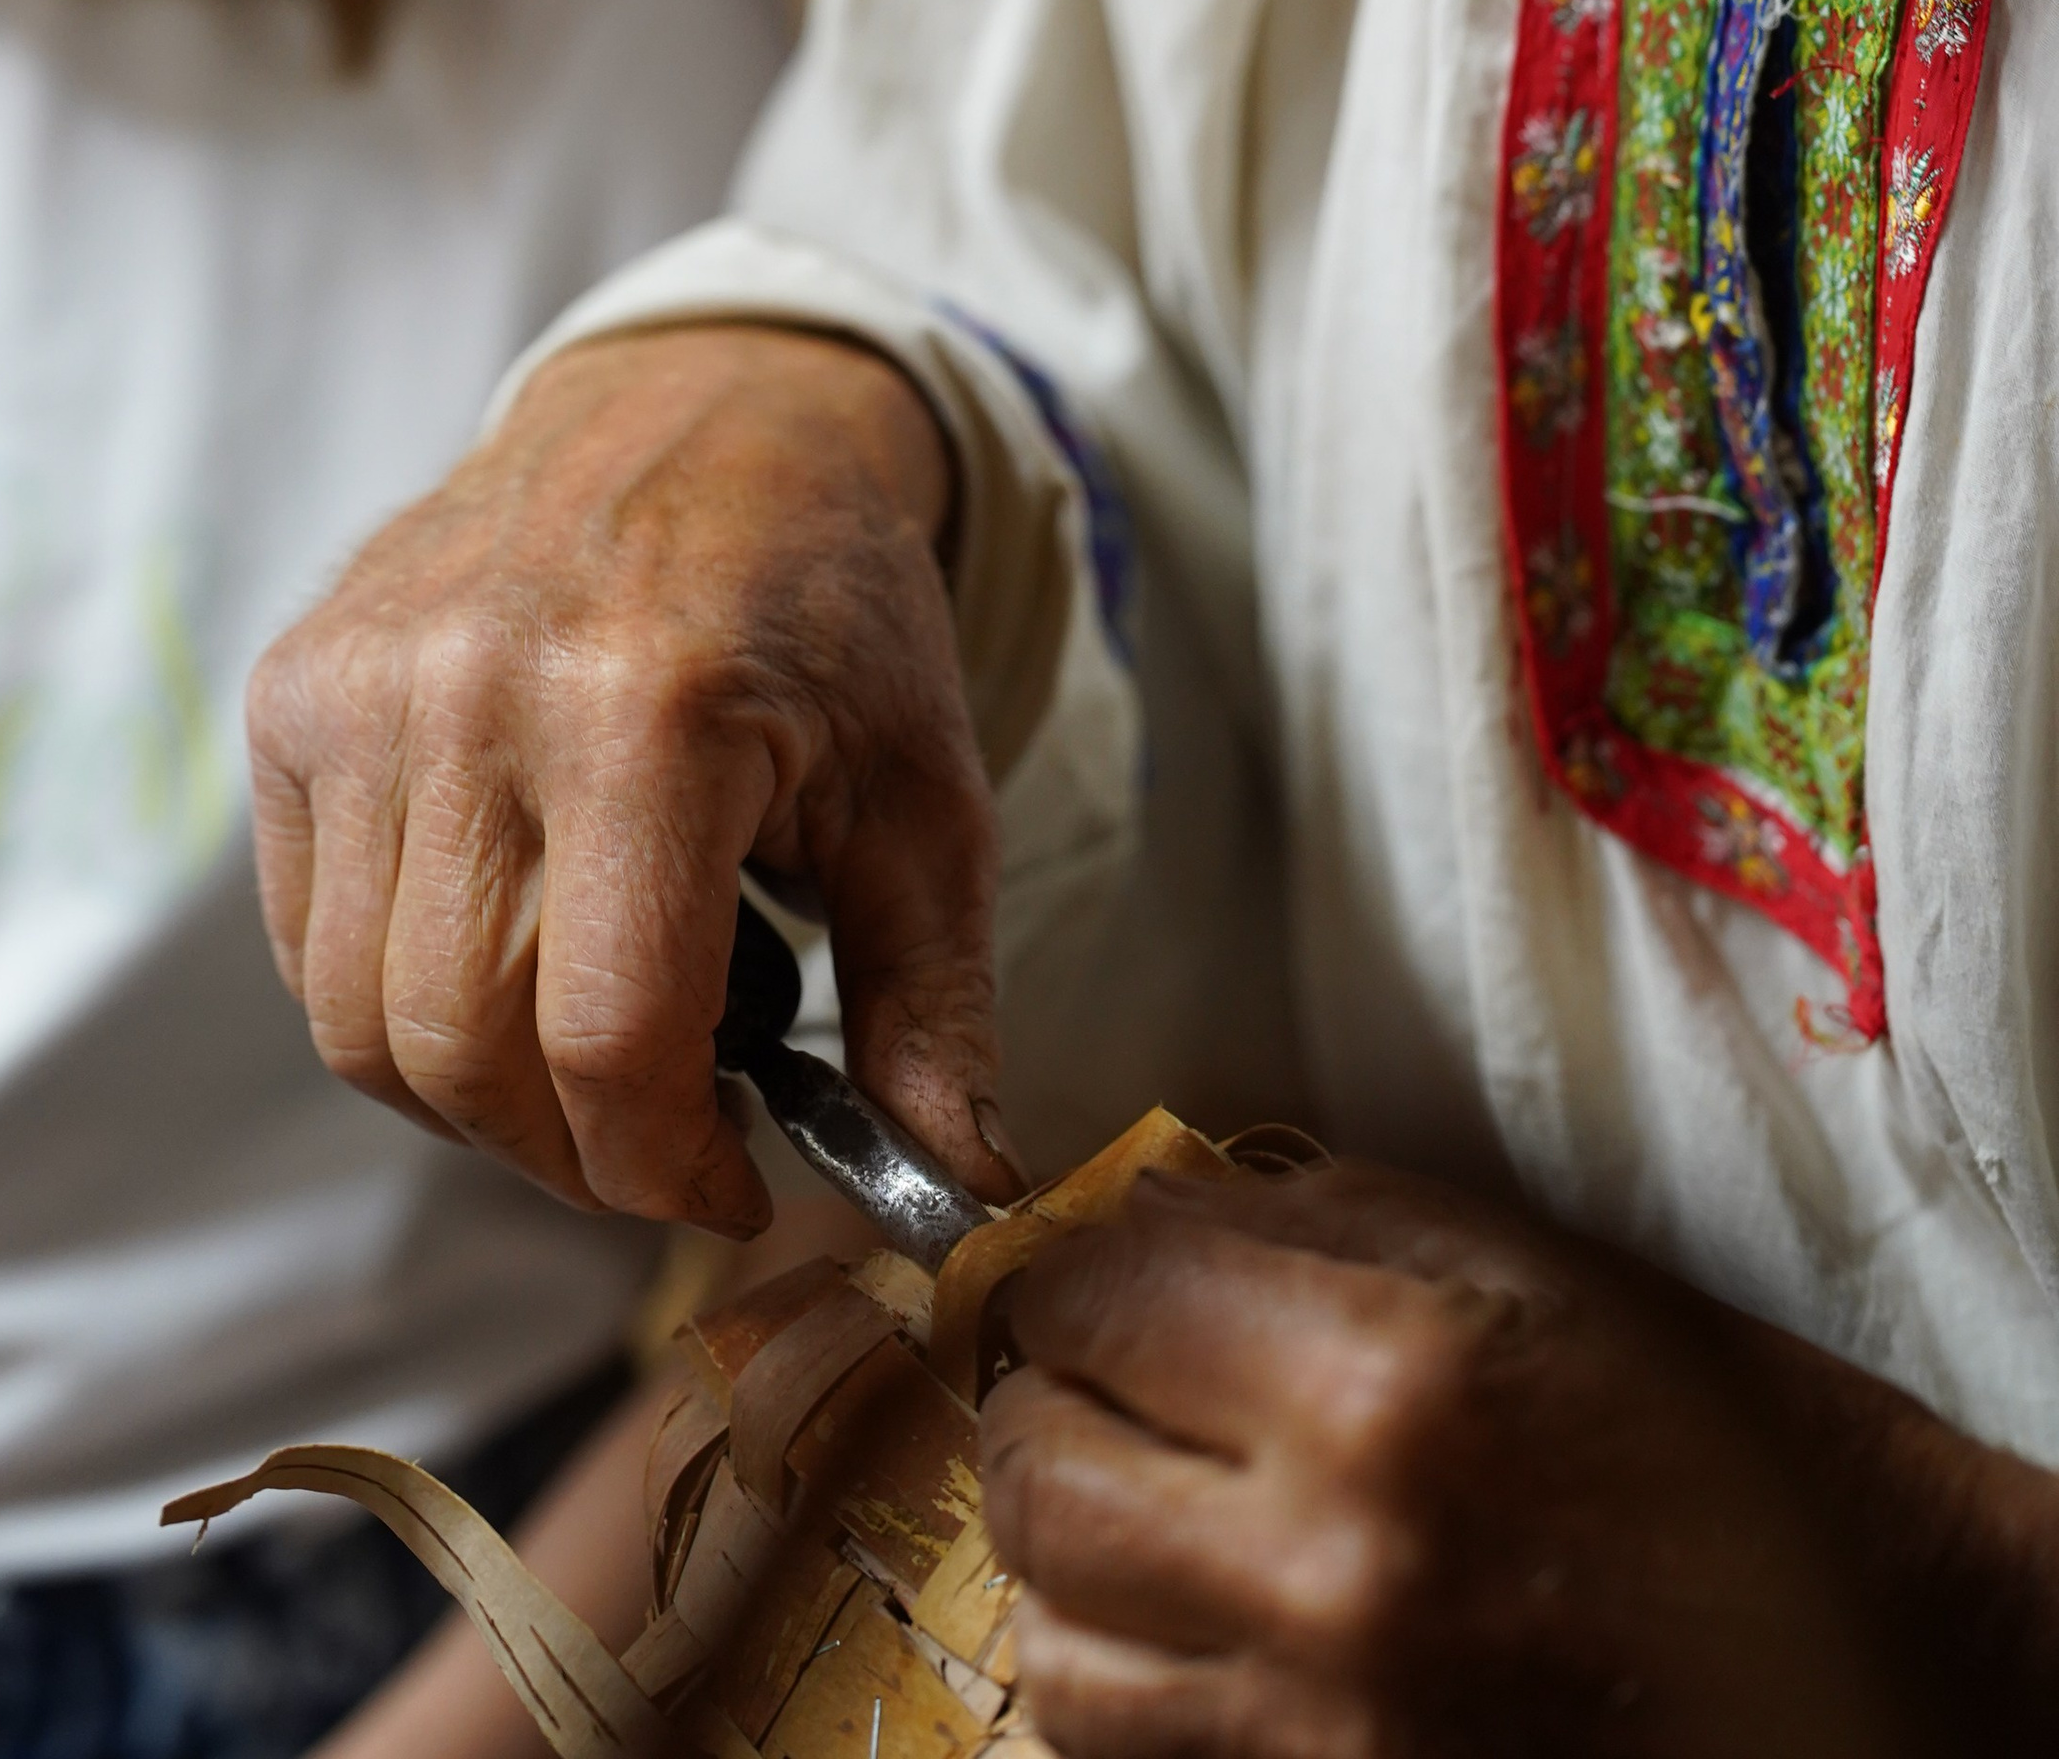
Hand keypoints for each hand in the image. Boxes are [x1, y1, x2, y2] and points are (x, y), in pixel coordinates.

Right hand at [247, 325, 1011, 1233]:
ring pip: (360, 1022)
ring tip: (584, 1055)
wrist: (696, 408)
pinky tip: (502, 959)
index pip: (609, 1046)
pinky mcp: (295, 688)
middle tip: (659, 1137)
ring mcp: (361, 685)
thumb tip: (960, 1194)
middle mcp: (474, 691)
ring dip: (474, 1099)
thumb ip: (937, 1005)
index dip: (672, 1171)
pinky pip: (305, 937)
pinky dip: (392, 1002)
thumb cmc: (824, 602)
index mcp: (646, 711)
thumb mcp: (924, 790)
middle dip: (572, 1157)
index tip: (735, 1184)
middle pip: (465, 1055)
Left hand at [980, 1161, 1919, 1757]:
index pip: (1104, 1301)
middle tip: (1084, 1390)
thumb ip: (1325, 1223)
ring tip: (1124, 1520)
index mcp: (1387, 1381)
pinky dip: (1127, 1695)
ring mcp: (1330, 1726)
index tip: (1086, 1278)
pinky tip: (1186, 1637)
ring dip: (1064, 1571)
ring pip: (1055, 1652)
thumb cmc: (1725, 1452)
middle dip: (1040, 1413)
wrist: (1876, 1673)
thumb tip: (1147, 1209)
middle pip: (1041, 1479)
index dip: (1071, 1275)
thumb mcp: (1541, 1274)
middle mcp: (1337, 1562)